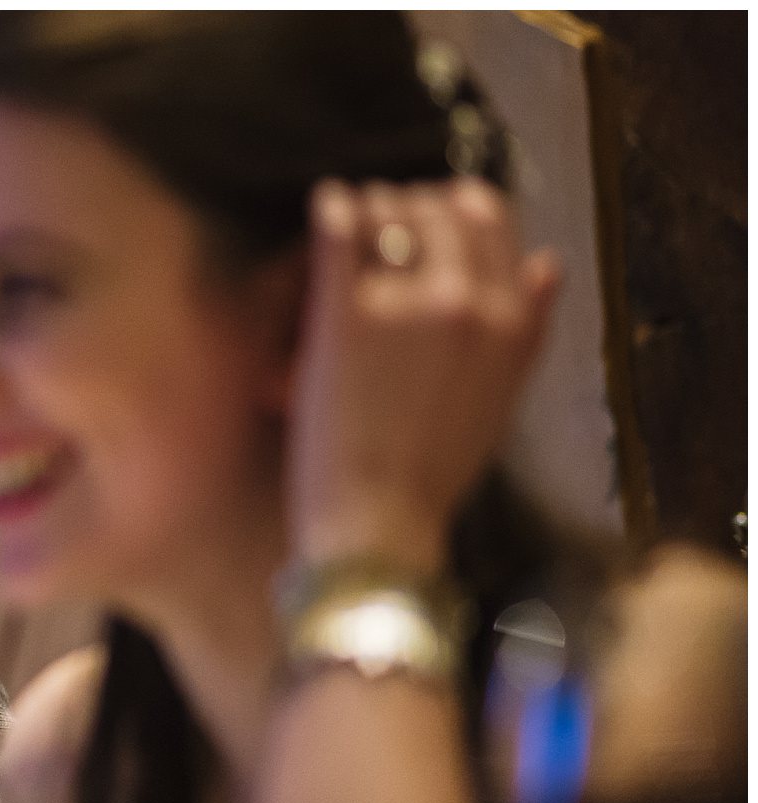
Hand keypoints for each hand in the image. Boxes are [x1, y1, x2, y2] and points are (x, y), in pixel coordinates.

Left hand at [287, 177, 560, 570]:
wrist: (377, 526)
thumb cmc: (431, 473)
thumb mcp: (502, 400)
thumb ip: (526, 329)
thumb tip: (548, 264)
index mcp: (510, 322)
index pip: (491, 221)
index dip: (456, 208)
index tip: (431, 216)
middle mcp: (466, 304)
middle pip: (437, 210)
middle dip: (407, 206)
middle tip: (380, 219)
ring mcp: (405, 307)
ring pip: (389, 212)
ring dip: (369, 206)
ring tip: (351, 220)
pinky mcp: (344, 319)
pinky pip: (338, 233)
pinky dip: (331, 211)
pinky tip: (324, 208)